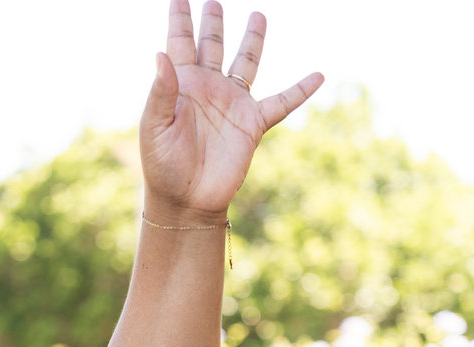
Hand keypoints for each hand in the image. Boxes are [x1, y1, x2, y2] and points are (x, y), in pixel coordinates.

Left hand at [139, 0, 323, 220]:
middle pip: (212, 46)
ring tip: (258, 16)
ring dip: (252, 41)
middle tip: (213, 1)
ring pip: (246, 63)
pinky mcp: (252, 124)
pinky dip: (300, 90)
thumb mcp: (154, 127)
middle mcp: (207, 89)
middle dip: (212, 23)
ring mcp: (232, 104)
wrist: (187, 200)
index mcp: (181, 85)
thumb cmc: (163, 166)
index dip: (180, 20)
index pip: (180, 43)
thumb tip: (161, 53)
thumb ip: (160, 91)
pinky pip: (281, 102)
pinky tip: (318, 76)